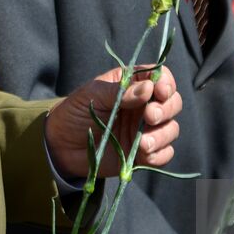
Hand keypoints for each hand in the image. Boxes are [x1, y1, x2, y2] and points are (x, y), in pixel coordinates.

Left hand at [46, 66, 182, 177]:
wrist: (61, 147)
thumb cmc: (74, 113)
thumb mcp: (92, 96)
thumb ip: (120, 92)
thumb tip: (148, 89)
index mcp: (132, 85)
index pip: (161, 77)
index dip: (166, 83)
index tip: (160, 92)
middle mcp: (143, 105)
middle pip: (173, 102)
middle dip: (166, 110)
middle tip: (149, 117)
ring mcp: (144, 129)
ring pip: (171, 129)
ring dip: (163, 135)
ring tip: (143, 144)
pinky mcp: (143, 153)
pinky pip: (164, 153)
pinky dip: (160, 155)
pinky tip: (145, 156)